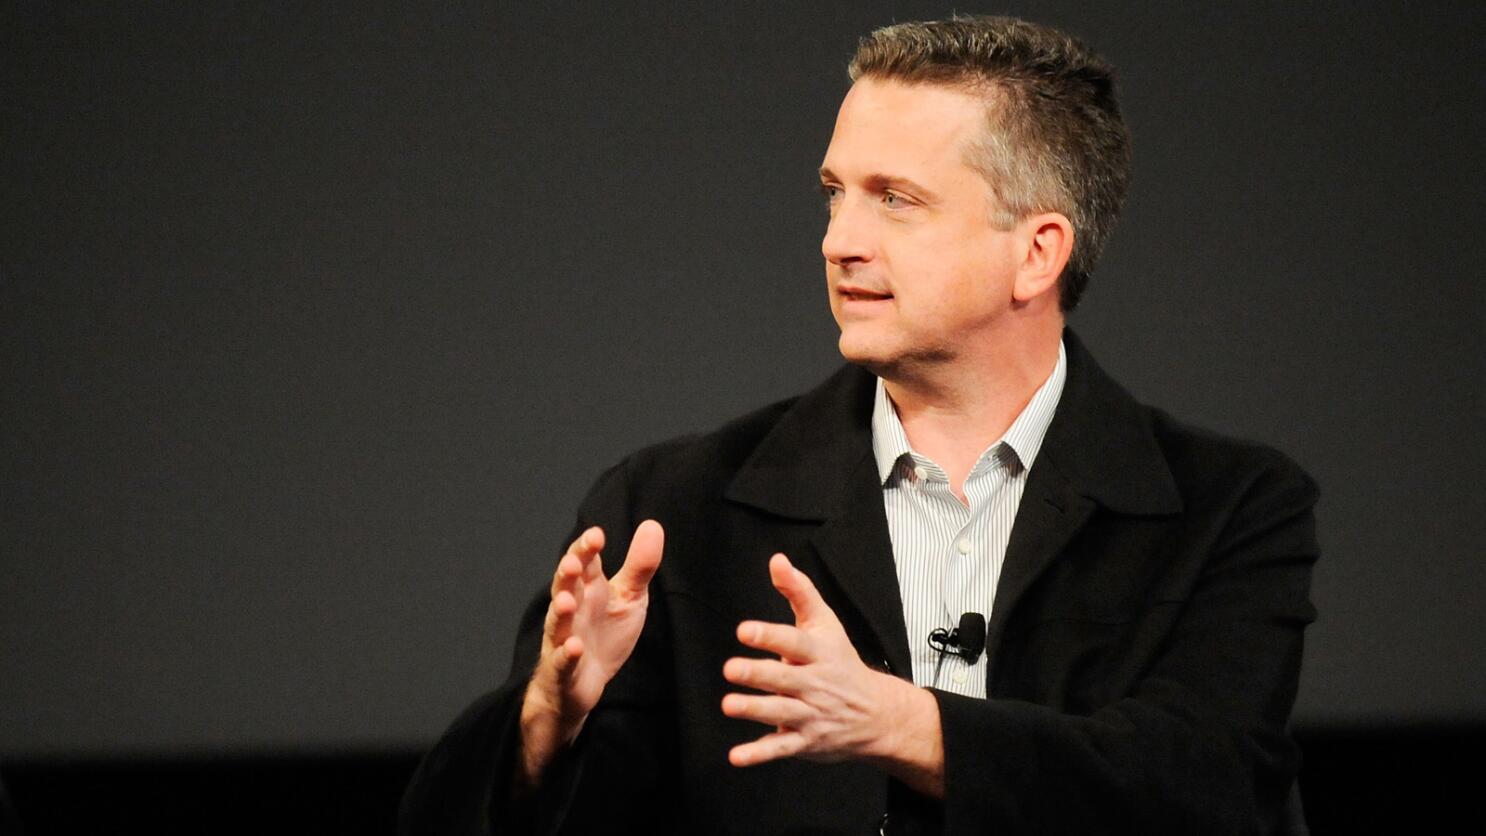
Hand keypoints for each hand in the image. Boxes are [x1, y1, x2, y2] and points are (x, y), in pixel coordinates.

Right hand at [518, 520, 664, 787]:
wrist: (583, 684)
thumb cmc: (604, 634)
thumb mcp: (628, 598)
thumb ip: (639, 566)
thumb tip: (652, 525)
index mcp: (588, 589)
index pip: (584, 563)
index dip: (586, 549)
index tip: (597, 535)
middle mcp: (572, 609)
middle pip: (565, 587)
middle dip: (566, 574)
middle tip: (573, 562)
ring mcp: (564, 639)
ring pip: (558, 622)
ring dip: (560, 611)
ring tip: (566, 601)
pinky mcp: (563, 669)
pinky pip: (562, 661)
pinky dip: (566, 654)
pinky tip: (574, 647)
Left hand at [720, 554, 942, 795]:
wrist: (877, 714)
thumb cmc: (842, 663)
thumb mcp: (825, 623)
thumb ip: (798, 592)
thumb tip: (777, 560)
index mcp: (820, 653)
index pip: (795, 642)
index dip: (770, 636)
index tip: (744, 630)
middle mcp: (816, 684)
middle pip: (785, 678)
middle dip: (758, 674)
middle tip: (731, 668)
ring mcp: (811, 714)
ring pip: (781, 712)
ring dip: (754, 710)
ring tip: (729, 705)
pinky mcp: (805, 740)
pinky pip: (781, 748)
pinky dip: (759, 754)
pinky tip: (737, 756)